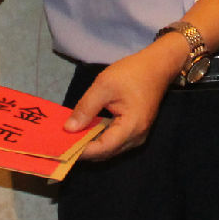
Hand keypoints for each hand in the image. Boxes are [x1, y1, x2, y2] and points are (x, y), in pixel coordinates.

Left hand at [66, 38, 187, 161]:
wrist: (157, 66)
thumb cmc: (132, 73)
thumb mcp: (104, 86)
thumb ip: (86, 109)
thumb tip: (69, 129)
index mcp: (131, 128)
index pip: (102, 149)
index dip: (81, 151)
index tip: (61, 148)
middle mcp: (136, 138)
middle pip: (106, 153)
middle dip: (84, 150)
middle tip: (61, 144)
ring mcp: (138, 136)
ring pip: (110, 149)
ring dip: (91, 145)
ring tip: (70, 138)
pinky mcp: (136, 130)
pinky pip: (115, 141)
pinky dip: (99, 139)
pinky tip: (86, 131)